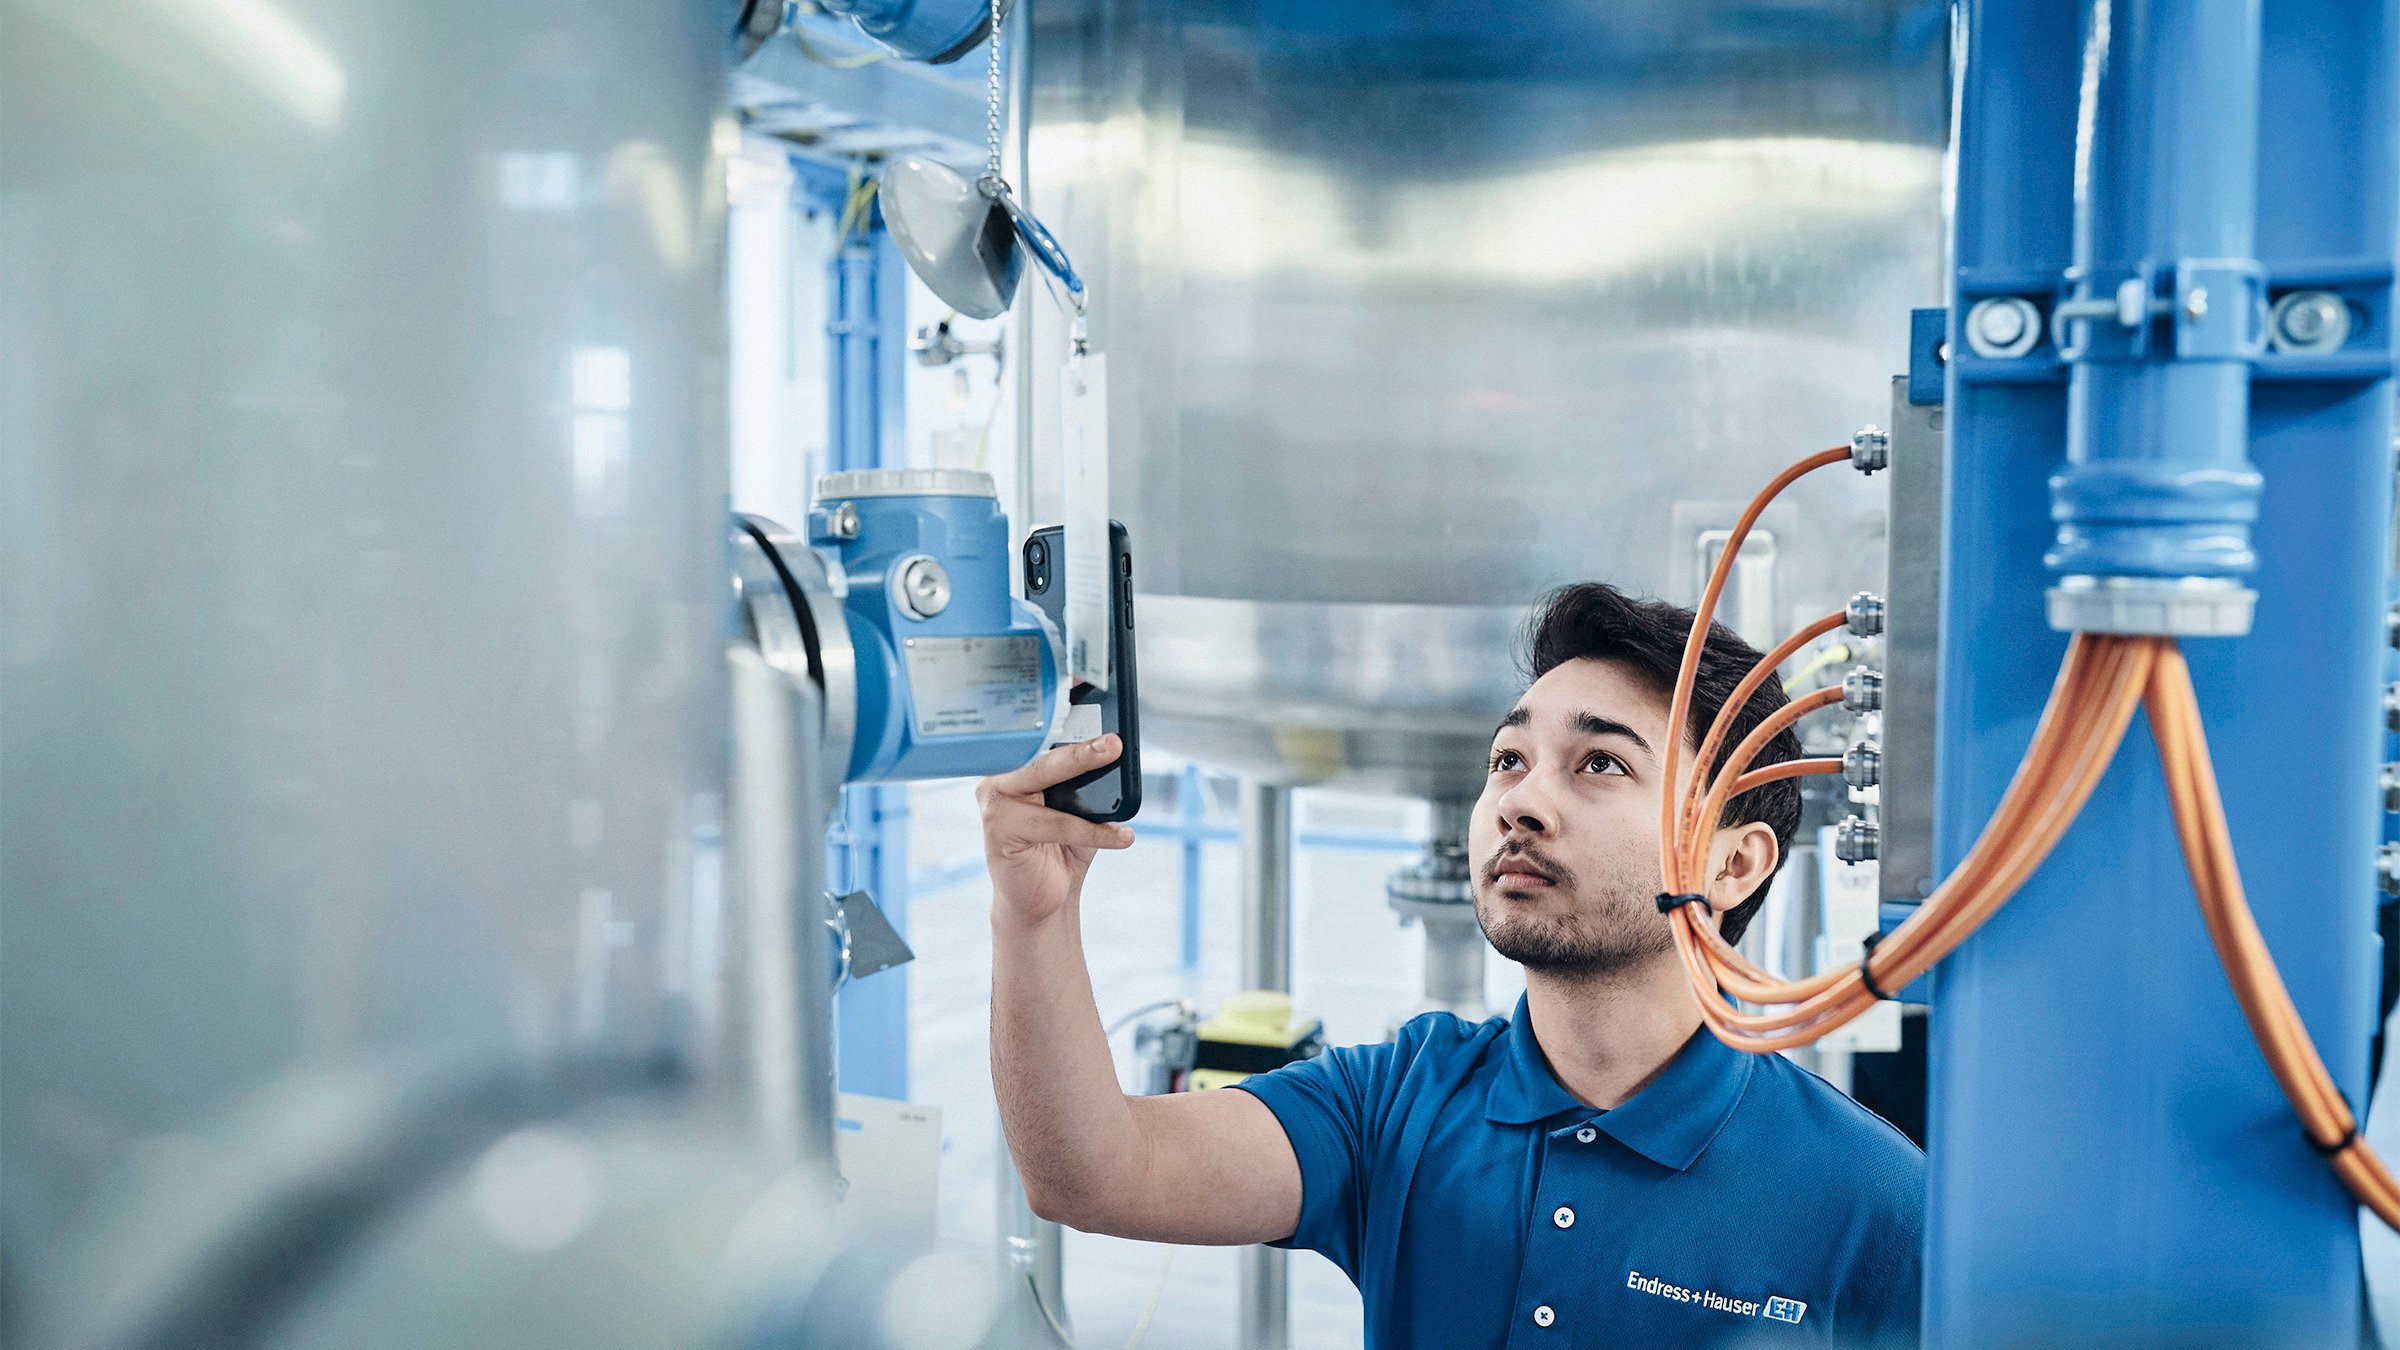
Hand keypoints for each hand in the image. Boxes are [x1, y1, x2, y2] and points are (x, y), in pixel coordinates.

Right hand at [977, 735, 1135, 926]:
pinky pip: (1055, 824)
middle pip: (1044, 759)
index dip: (1075, 735)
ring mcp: (994, 804)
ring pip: (1046, 785)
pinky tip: (1118, 836)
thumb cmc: (1059, 851)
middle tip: (1113, 745)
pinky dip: (1089, 831)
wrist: (1043, 901)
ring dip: (1088, 786)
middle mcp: (999, 781)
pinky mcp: (999, 831)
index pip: (1046, 744)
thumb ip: (1085, 787)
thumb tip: (1112, 761)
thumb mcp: (1077, 811)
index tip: (1105, 731)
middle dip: (1082, 752)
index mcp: (1016, 770)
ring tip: (1123, 795)